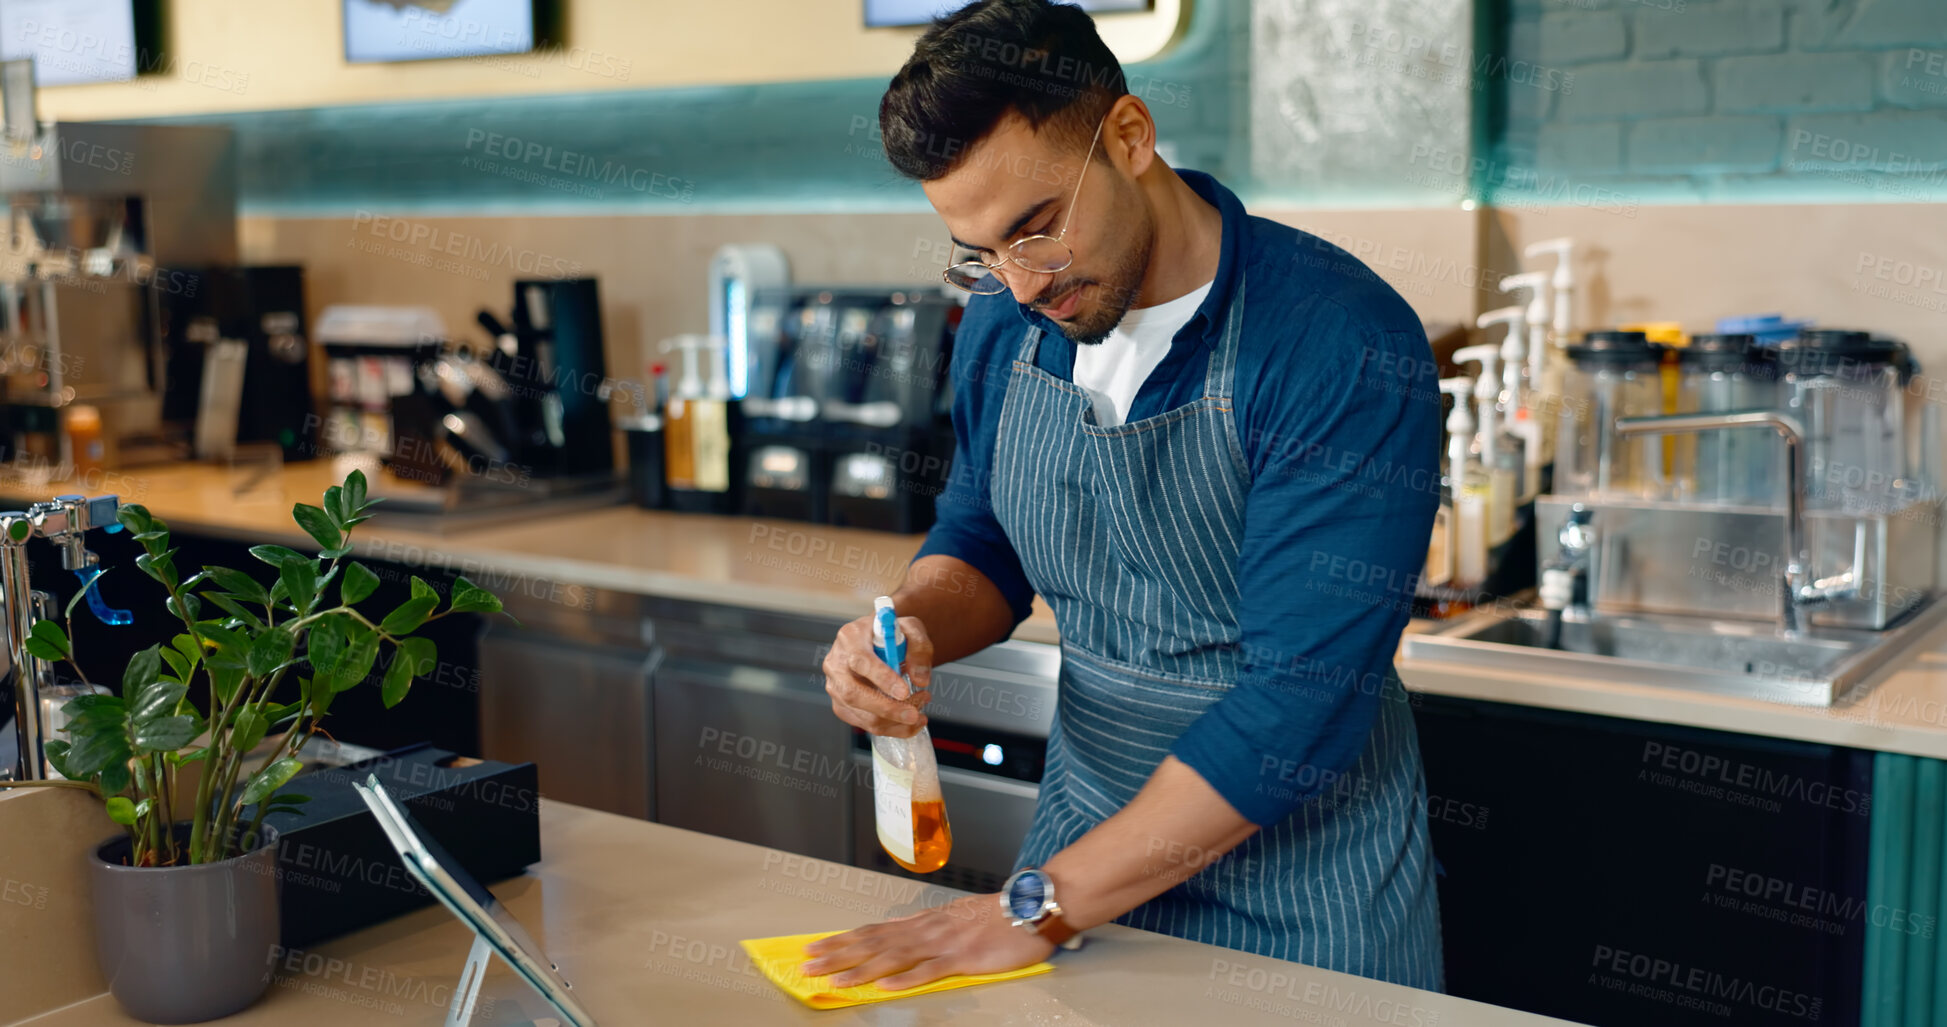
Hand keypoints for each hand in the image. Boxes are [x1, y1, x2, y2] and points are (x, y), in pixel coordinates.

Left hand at [799, 893, 1054, 989]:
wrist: (1032, 906)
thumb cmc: (999, 915)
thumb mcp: (957, 918)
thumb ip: (930, 930)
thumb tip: (902, 937)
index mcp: (925, 921)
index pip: (875, 930)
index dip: (843, 939)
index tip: (815, 947)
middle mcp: (927, 929)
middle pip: (874, 942)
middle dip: (838, 954)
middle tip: (807, 965)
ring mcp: (944, 943)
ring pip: (893, 956)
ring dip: (861, 969)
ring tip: (834, 981)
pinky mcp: (964, 958)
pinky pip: (930, 970)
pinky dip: (905, 979)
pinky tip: (885, 986)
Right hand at [822, 613, 933, 737]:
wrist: (879, 642)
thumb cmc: (891, 635)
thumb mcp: (911, 629)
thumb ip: (919, 649)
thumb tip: (920, 679)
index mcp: (850, 637)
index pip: (860, 660)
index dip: (882, 678)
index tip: (904, 691)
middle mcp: (837, 662)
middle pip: (853, 693)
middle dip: (887, 708)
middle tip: (913, 714)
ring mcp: (836, 686)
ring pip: (860, 714)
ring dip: (893, 720)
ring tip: (919, 714)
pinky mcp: (841, 705)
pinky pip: (864, 724)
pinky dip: (890, 728)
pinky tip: (908, 723)